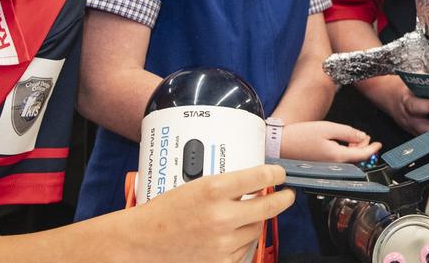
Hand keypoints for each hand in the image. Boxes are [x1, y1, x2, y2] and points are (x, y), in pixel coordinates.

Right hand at [123, 164, 293, 262]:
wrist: (142, 241)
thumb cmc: (165, 212)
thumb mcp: (196, 186)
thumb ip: (227, 186)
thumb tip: (256, 185)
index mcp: (214, 189)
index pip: (260, 177)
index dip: (276, 174)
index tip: (279, 173)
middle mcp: (221, 216)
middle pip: (269, 206)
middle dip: (283, 199)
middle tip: (286, 195)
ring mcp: (223, 242)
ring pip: (257, 228)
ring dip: (254, 221)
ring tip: (239, 217)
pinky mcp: (221, 262)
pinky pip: (245, 249)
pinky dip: (242, 241)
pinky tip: (230, 235)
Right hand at [280, 121, 381, 161]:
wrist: (279, 146)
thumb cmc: (300, 136)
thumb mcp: (327, 128)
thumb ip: (347, 132)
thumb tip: (363, 136)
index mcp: (338, 157)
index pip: (362, 155)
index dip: (373, 148)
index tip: (379, 143)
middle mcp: (334, 166)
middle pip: (357, 159)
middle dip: (362, 146)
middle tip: (359, 135)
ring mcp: (327, 168)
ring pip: (348, 160)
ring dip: (353, 149)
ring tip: (348, 137)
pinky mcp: (321, 167)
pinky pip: (338, 161)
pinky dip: (343, 153)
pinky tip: (337, 143)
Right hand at [385, 86, 428, 135]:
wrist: (384, 95)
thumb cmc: (401, 86)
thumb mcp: (412, 80)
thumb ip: (428, 83)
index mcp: (406, 102)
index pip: (417, 106)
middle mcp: (407, 117)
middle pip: (423, 129)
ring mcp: (410, 127)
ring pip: (425, 138)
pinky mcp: (413, 132)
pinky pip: (426, 139)